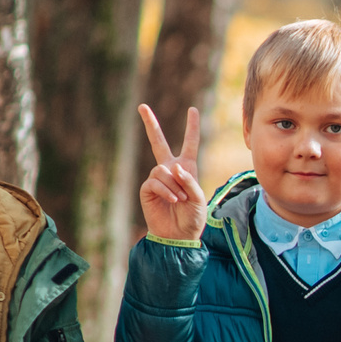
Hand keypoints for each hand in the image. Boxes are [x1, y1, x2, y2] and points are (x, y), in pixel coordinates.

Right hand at [137, 104, 206, 242]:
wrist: (179, 235)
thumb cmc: (193, 217)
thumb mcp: (199, 198)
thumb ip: (189, 181)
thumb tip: (172, 167)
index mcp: (186, 168)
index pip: (190, 143)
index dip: (192, 127)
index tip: (193, 110)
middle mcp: (170, 170)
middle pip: (158, 142)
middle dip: (150, 124)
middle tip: (142, 106)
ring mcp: (157, 178)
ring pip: (162, 170)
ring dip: (174, 185)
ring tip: (181, 200)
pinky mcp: (147, 189)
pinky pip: (155, 182)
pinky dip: (166, 191)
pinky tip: (173, 201)